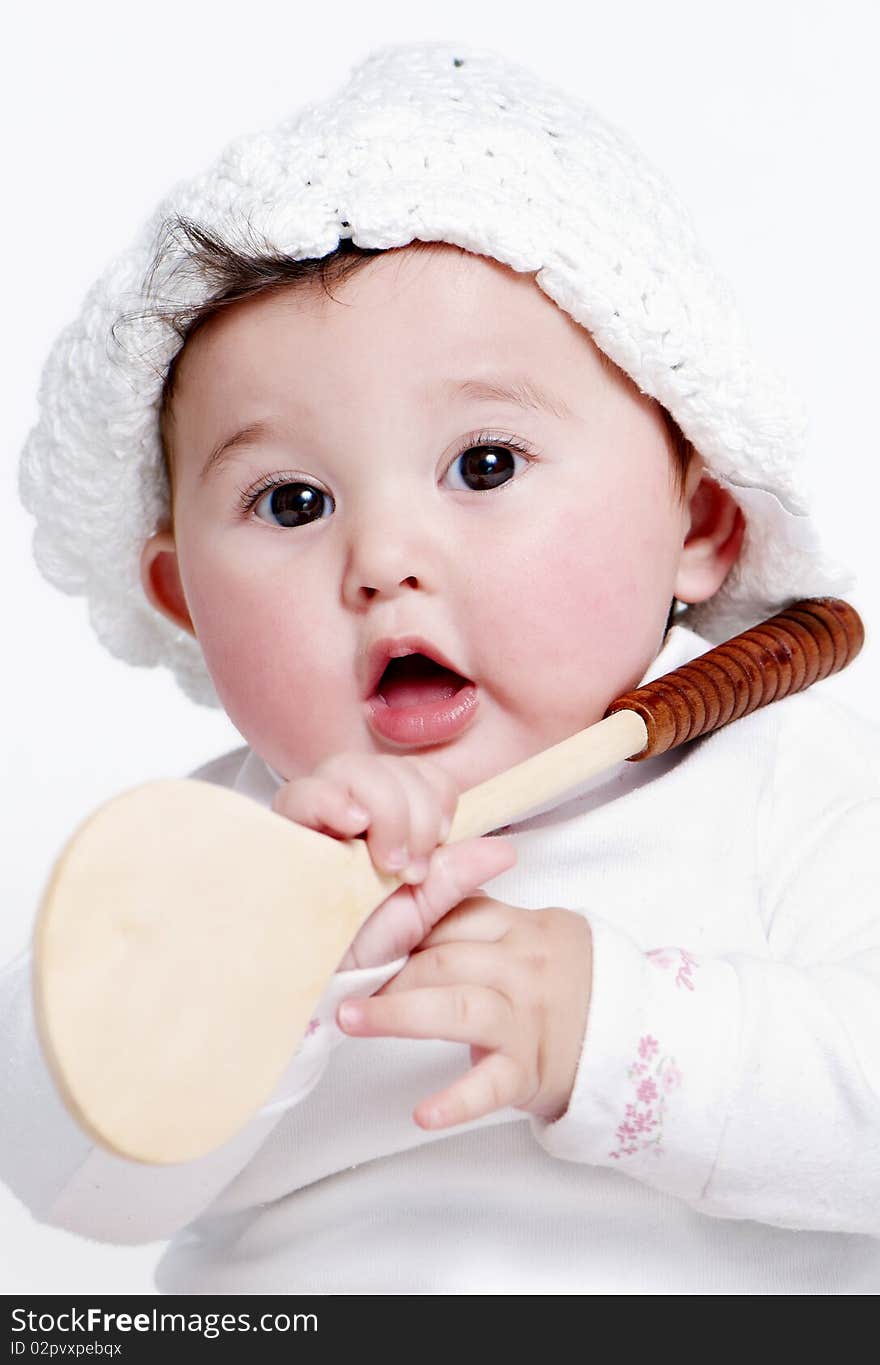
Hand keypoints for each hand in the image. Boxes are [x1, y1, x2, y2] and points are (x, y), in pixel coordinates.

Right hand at [271, 752, 515, 967]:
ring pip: (350, 768)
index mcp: (383, 818)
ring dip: (383, 807)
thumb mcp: (419, 911)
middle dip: (413, 809)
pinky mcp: (279, 830)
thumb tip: (506, 849)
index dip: (434, 798)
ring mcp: (311, 815)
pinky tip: (354, 826)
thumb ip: (456, 875)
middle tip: (412, 866)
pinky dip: (334, 801)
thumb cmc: (363, 947)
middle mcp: (346, 808)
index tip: (438, 843)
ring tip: (386, 859)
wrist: (318, 983)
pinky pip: (302, 792)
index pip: (415, 774)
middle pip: (384, 765)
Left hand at [337, 895, 592, 1127]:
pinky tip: (423, 1113)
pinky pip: (491, 1086)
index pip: (454, 915)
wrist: (626, 1037)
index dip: (402, 926)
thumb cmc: (559, 983)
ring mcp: (527, 1020)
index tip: (359, 936)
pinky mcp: (529, 1071)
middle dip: (388, 970)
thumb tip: (413, 889)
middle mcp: (523, 969)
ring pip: (460, 1008)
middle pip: (445, 959)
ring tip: (351, 1019)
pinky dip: (456, 1100)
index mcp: (520, 928)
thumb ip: (479, 916)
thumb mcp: (529, 935)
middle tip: (340, 980)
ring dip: (399, 1013)